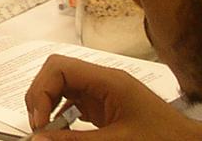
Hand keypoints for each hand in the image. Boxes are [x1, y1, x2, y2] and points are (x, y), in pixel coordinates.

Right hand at [25, 55, 200, 140]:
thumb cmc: (164, 139)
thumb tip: (37, 139)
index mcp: (108, 80)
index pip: (59, 67)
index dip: (41, 92)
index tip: (40, 123)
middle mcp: (103, 81)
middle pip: (56, 74)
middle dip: (41, 98)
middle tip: (40, 128)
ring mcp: (102, 93)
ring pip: (61, 89)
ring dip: (49, 109)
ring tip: (48, 134)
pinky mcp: (103, 107)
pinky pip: (72, 105)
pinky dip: (60, 119)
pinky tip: (61, 135)